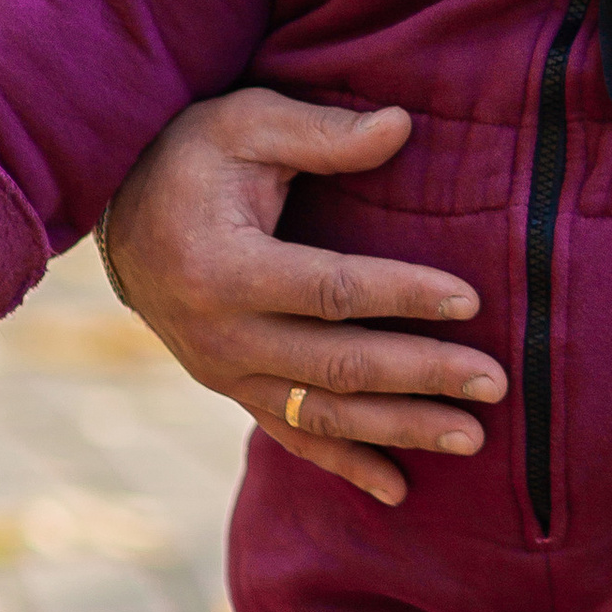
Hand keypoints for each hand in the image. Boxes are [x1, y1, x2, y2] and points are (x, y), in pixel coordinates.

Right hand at [103, 92, 508, 507]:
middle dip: (421, 376)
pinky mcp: (230, 388)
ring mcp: (223, 372)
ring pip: (322, 414)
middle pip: (336, 366)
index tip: (470, 300)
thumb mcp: (246, 123)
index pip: (329, 291)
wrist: (118, 209)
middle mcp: (220, 335)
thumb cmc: (191, 155)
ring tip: (471, 437)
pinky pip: (291, 436)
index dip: (401, 296)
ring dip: (399, 429)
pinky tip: (400, 489)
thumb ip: (322, 132)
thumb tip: (402, 125)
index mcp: (223, 269)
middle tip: (494, 382)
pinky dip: (345, 466)